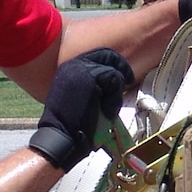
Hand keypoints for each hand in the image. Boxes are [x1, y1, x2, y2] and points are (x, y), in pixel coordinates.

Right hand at [28, 47, 133, 169]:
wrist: (61, 136)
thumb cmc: (72, 125)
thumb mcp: (80, 98)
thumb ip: (93, 85)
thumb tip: (114, 80)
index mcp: (70, 68)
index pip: (98, 55)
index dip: (114, 64)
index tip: (124, 78)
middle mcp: (74, 64)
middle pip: (108, 55)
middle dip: (121, 69)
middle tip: (129, 81)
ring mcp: (81, 68)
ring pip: (113, 70)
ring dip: (116, 91)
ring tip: (107, 109)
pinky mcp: (89, 75)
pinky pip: (114, 79)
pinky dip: (115, 97)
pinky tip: (106, 111)